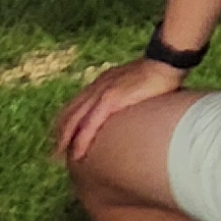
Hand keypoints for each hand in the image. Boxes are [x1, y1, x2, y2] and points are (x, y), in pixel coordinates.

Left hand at [55, 57, 188, 161]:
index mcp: (103, 81)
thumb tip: (135, 105)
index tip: (61, 137)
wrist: (167, 63)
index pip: (77, 103)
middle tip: (53, 153)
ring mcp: (102, 92)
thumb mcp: (138, 83)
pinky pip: (89, 124)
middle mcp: (97, 86)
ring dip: (64, 140)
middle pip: (69, 112)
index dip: (66, 121)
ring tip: (59, 157)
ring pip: (74, 120)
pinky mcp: (110, 100)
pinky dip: (81, 140)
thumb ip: (130, 93)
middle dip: (59, 133)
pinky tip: (76, 154)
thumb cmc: (159, 74)